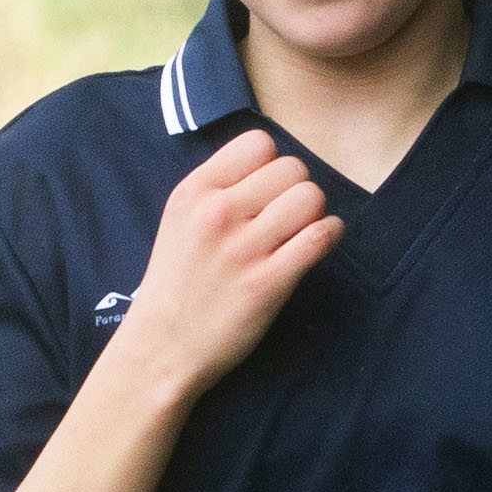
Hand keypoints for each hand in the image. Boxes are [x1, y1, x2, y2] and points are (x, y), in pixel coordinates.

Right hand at [111, 131, 337, 398]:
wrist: (162, 348)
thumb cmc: (177, 285)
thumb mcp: (180, 221)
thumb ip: (218, 188)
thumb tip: (271, 163)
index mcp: (194, 192)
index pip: (259, 143)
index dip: (273, 165)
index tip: (268, 192)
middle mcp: (217, 213)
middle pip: (292, 168)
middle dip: (297, 190)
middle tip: (286, 218)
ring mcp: (243, 248)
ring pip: (310, 197)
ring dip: (314, 213)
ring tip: (299, 233)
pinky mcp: (267, 283)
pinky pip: (320, 236)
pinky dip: (329, 235)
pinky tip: (317, 245)